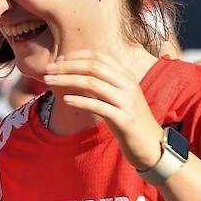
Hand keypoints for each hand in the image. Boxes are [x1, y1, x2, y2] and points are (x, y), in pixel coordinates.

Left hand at [43, 51, 163, 169]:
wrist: (151, 144)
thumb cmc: (128, 120)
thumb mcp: (116, 98)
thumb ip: (101, 84)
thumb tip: (74, 74)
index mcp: (126, 76)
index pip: (99, 56)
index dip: (77, 56)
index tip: (58, 60)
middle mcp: (128, 85)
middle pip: (94, 67)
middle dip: (68, 66)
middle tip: (48, 70)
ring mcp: (127, 102)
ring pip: (94, 83)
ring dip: (68, 80)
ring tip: (49, 81)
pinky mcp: (125, 119)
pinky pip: (99, 106)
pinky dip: (81, 101)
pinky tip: (65, 100)